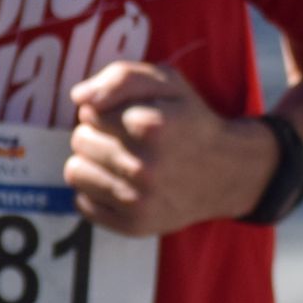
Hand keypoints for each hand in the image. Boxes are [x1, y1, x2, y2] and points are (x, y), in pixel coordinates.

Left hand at [65, 60, 274, 236]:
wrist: (227, 173)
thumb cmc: (189, 121)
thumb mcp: (168, 83)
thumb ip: (122, 77)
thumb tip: (80, 98)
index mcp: (153, 127)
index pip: (90, 112)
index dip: (107, 109)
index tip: (131, 114)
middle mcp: (145, 168)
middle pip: (79, 140)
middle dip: (98, 134)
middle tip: (128, 138)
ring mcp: (139, 201)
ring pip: (74, 172)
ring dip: (93, 162)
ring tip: (123, 160)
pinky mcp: (133, 225)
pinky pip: (82, 203)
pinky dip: (98, 192)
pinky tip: (124, 184)